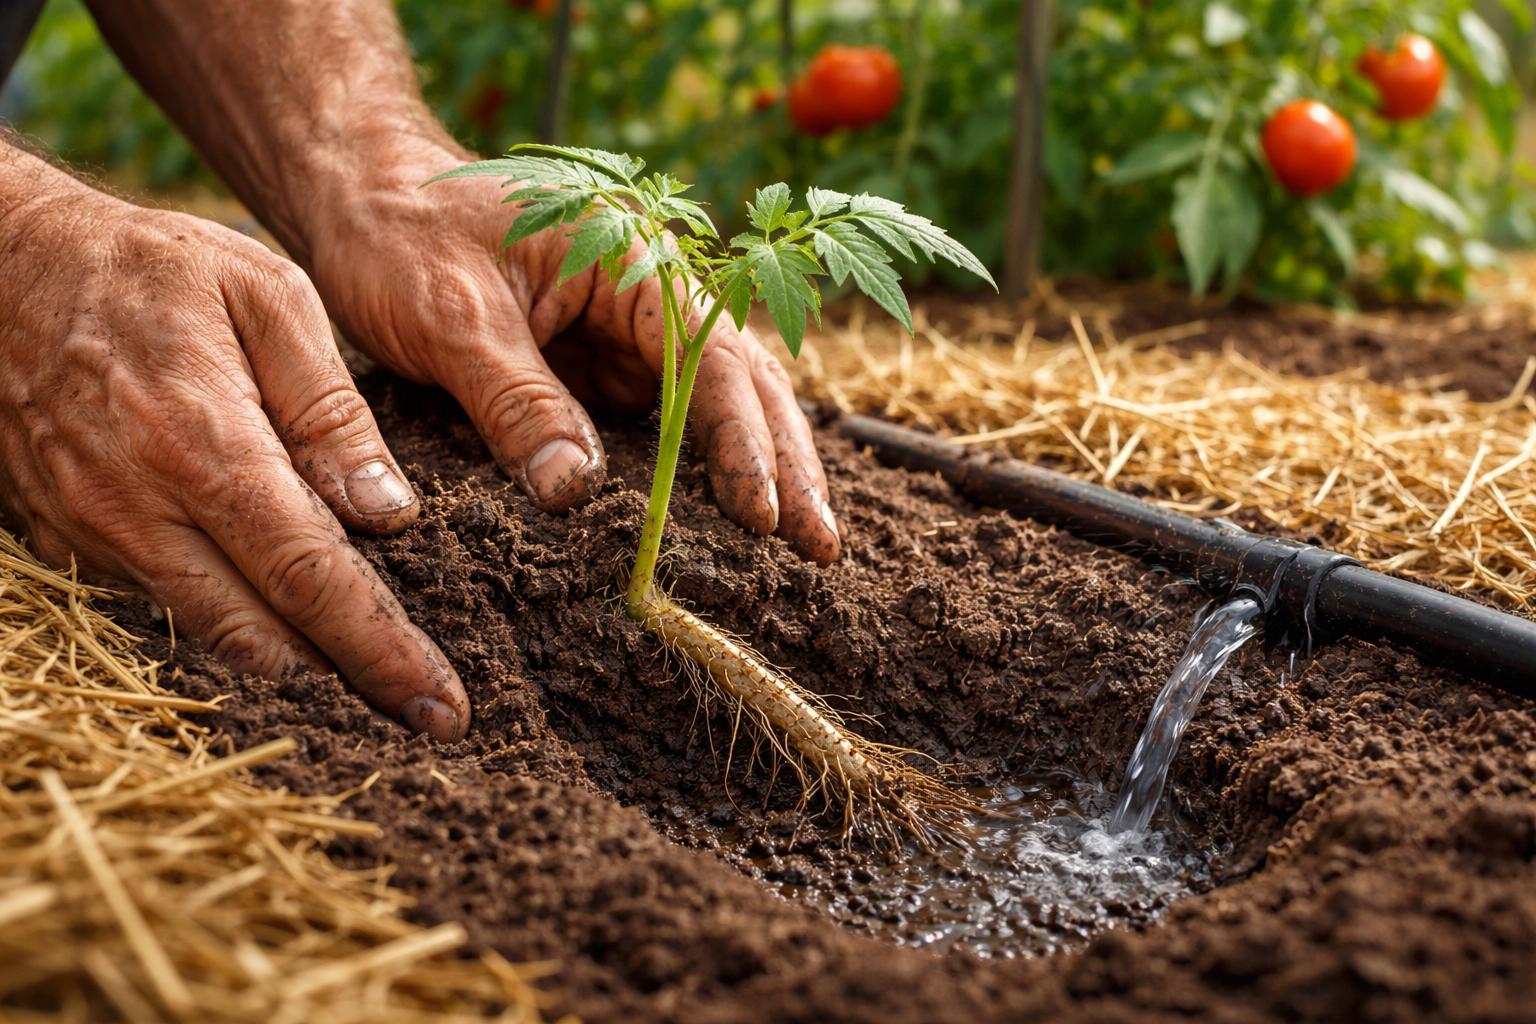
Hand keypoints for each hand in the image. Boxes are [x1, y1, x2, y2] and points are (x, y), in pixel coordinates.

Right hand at [0, 170, 468, 740]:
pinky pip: (160, 603)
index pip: (309, 575)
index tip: (442, 705)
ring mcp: (89, 529)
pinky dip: (227, 625)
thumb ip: (331, 408)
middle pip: (260, 635)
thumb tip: (388, 511)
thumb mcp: (267, 294)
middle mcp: (137, 505)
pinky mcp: (62, 537)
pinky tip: (283, 622)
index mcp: (202, 440)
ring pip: (207, 633)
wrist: (2, 260)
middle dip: (353, 685)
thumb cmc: (151, 265)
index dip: (380, 649)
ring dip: (292, 667)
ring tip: (371, 682)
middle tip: (430, 720)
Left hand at [300, 145, 841, 564]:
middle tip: (821, 549)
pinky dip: (703, 472)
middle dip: (786, 464)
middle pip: (742, 382)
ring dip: (762, 470)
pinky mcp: (602, 368)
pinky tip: (730, 523)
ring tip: (804, 547)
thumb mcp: (451, 315)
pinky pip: (665, 424)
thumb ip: (515, 398)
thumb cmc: (403, 235)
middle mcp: (648, 294)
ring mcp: (629, 334)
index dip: (741, 442)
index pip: (707, 359)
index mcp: (628, 258)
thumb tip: (574, 491)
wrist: (363, 197)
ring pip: (719, 405)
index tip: (761, 517)